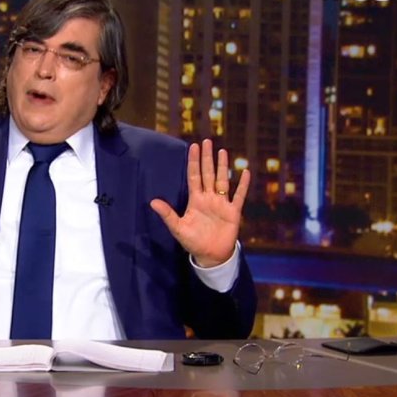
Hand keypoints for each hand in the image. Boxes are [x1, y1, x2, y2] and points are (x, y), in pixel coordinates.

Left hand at [150, 139, 250, 266]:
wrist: (211, 255)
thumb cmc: (193, 242)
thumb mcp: (178, 228)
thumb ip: (167, 214)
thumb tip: (152, 201)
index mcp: (196, 200)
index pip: (194, 176)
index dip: (194, 162)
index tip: (193, 147)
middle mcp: (209, 198)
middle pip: (208, 173)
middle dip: (207, 158)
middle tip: (207, 141)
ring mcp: (222, 204)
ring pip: (222, 180)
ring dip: (222, 166)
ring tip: (222, 151)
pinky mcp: (233, 212)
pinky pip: (239, 196)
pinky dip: (242, 185)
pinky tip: (244, 172)